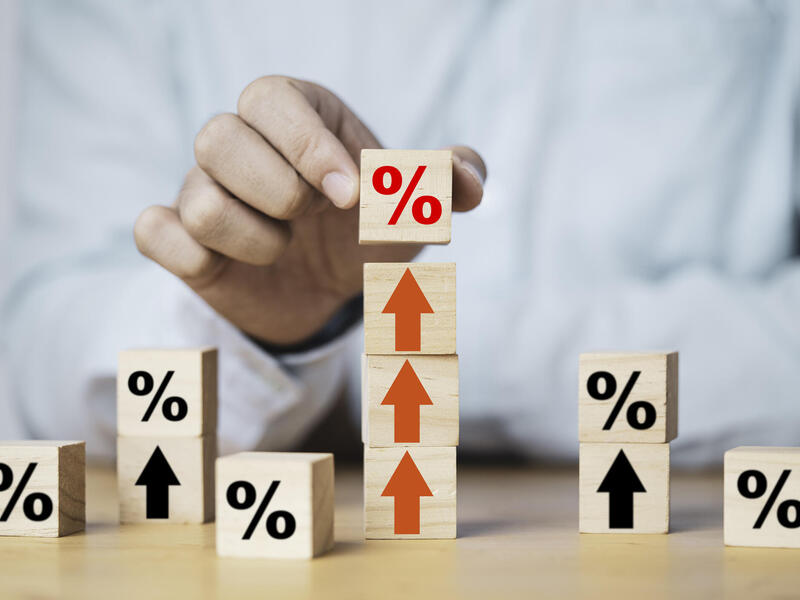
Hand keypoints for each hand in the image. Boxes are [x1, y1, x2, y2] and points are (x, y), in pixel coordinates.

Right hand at [134, 76, 484, 344]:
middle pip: (216, 137)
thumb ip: (447, 184)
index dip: (306, 145)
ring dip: (255, 240)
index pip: (272, 97)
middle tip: (310, 221)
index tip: (350, 196)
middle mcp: (238, 143)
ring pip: (198, 199)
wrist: (326, 291)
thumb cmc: (365, 234)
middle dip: (278, 192)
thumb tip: (470, 182)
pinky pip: (154, 233)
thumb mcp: (411, 212)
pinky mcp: (177, 236)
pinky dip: (196, 258)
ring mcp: (199, 188)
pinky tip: (231, 268)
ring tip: (282, 247)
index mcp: (293, 116)